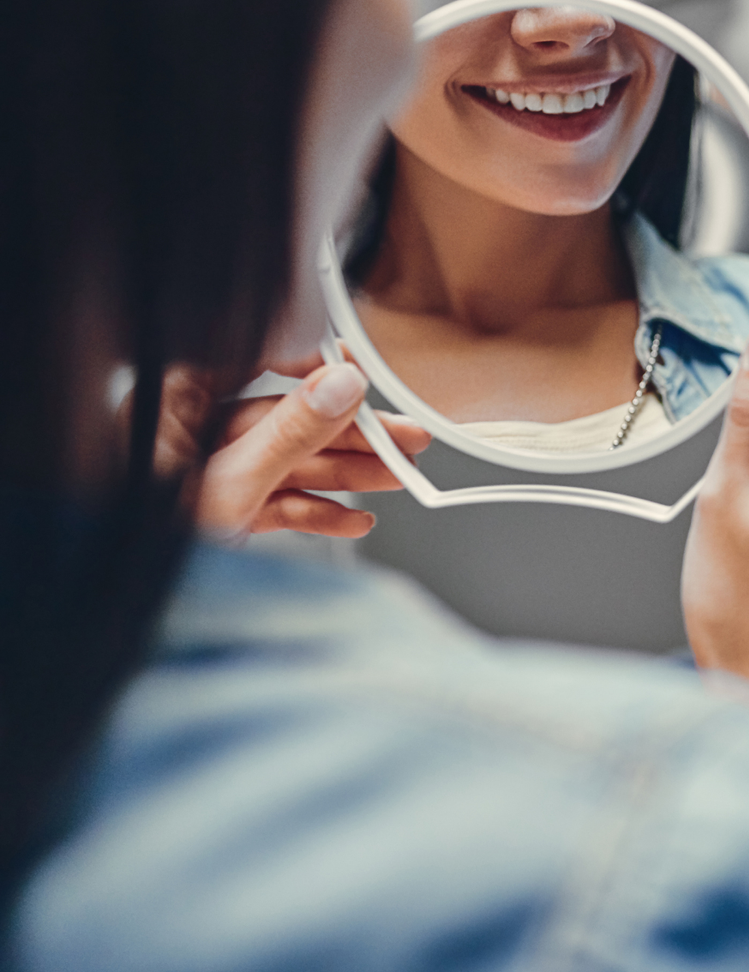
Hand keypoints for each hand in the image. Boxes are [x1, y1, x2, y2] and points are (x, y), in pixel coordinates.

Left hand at [160, 359, 431, 539]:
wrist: (124, 608)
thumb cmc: (142, 543)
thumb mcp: (229, 483)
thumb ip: (290, 434)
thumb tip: (341, 386)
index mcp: (175, 405)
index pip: (252, 363)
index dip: (310, 364)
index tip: (357, 371)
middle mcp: (193, 434)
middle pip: (287, 420)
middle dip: (350, 434)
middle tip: (401, 436)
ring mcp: (212, 474)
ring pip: (292, 463)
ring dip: (347, 474)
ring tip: (397, 476)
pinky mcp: (226, 511)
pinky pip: (281, 502)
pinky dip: (319, 512)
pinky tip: (354, 519)